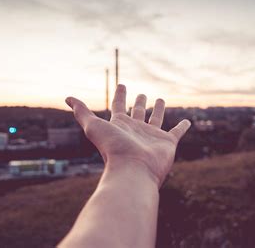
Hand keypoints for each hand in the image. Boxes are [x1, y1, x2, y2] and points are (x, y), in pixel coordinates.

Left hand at [65, 84, 190, 186]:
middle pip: (138, 112)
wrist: (132, 170)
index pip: (119, 106)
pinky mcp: (167, 143)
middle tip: (142, 93)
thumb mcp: (93, 127)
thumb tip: (68, 98)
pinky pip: (176, 132)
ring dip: (158, 110)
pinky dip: (182, 127)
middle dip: (140, 102)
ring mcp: (152, 137)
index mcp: (120, 125)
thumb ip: (82, 112)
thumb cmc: (112, 149)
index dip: (120, 94)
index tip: (123, 84)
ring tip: (160, 99)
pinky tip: (186, 121)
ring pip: (156, 119)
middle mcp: (136, 130)